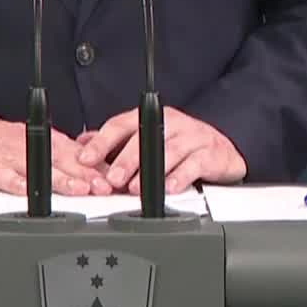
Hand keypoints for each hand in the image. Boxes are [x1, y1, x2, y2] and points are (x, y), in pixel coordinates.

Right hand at [0, 117, 116, 196]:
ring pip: (39, 168)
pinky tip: (27, 191)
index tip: (116, 180)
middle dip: (87, 175)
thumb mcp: (39, 146)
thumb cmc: (5, 146)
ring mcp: (11, 158)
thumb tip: (100, 175)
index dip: (98, 167)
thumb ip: (66, 160)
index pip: (78, 155)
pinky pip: (4, 176)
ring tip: (80, 190)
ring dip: (61, 180)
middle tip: (105, 187)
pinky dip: (16, 183)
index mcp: (47, 143)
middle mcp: (34, 147)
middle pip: (64, 162)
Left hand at [75, 107, 246, 193]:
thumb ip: (116, 142)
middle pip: (145, 137)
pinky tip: (169, 188)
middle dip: (125, 159)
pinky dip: (181, 177)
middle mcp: (172, 123)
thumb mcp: (149, 138)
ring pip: (169, 151)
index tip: (85, 158)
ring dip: (150, 171)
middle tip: (111, 178)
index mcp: (152, 118)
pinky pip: (195, 164)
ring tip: (135, 188)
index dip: (102, 141)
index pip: (122, 124)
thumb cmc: (182, 145)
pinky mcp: (211, 153)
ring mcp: (193, 136)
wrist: (224, 149)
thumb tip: (82, 143)